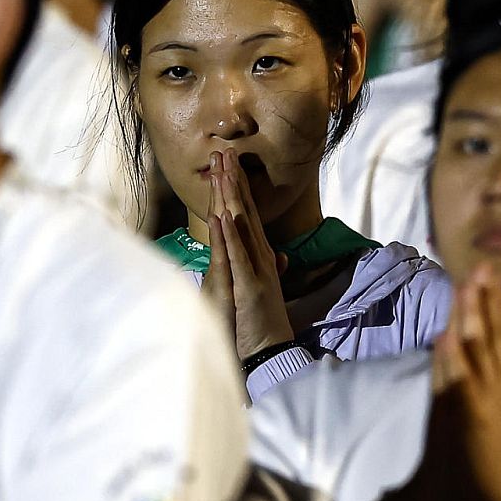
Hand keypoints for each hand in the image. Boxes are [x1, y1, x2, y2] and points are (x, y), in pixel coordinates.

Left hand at [201, 150, 294, 359]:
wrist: (271, 348)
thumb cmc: (262, 319)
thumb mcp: (262, 287)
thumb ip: (268, 267)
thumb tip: (277, 254)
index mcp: (259, 254)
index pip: (247, 214)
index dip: (238, 187)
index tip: (228, 162)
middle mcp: (259, 255)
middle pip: (245, 211)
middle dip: (233, 181)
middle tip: (224, 152)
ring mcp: (255, 268)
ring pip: (242, 226)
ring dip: (232, 197)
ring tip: (223, 171)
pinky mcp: (249, 285)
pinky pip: (238, 255)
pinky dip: (232, 235)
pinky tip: (226, 215)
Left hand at [432, 269, 500, 500]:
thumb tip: (500, 369)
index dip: (500, 306)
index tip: (493, 278)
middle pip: (496, 334)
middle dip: (487, 299)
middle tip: (481, 265)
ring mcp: (490, 399)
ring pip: (478, 349)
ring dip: (469, 315)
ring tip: (463, 283)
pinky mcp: (474, 416)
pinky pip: (460, 379)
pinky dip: (451, 355)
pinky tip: (444, 334)